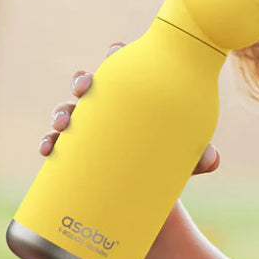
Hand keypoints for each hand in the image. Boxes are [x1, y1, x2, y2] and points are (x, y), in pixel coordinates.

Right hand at [39, 43, 220, 173]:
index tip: (114, 52)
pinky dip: (48, 143)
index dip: (115, 55)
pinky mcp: (75, 158)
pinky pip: (55, 144)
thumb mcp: (184, 160)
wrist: (150, 206)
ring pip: (66, 111)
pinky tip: (47, 149)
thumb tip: (211, 159)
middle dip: (82, 80)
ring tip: (63, 125)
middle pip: (88, 85)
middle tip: (84, 89)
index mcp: (133, 101)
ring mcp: (89, 133)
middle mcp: (107, 112)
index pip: (122, 68)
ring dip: (60, 112)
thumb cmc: (168, 168)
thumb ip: (198, 156)